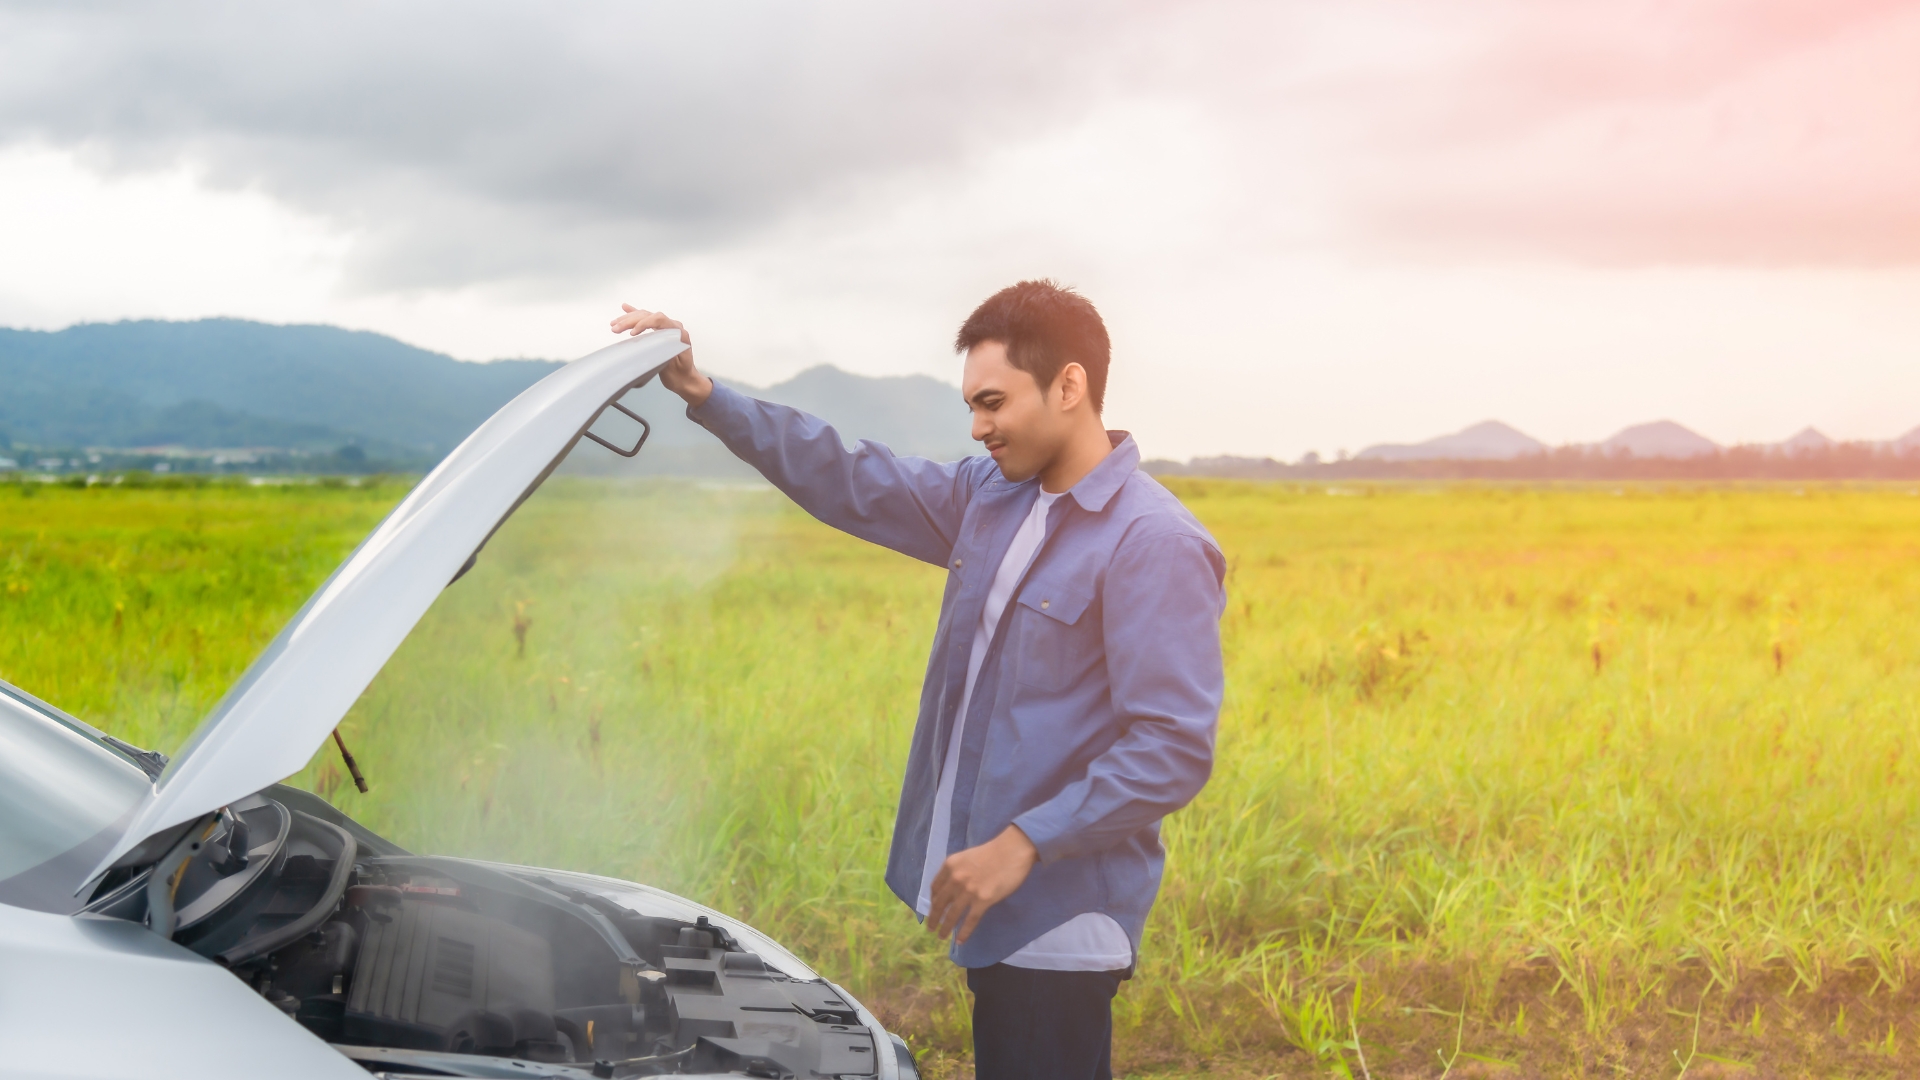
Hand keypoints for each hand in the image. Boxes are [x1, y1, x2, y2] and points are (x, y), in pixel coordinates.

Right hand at [610, 304, 710, 405]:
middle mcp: (672, 326)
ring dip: (628, 318)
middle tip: (615, 328)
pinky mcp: (659, 331)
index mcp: (678, 332)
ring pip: (645, 316)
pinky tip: (626, 308)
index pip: (659, 319)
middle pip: (649, 316)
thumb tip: (655, 344)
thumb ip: (667, 352)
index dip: (644, 323)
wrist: (685, 378)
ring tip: (614, 324)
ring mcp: (666, 327)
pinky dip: (635, 314)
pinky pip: (646, 319)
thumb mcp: (675, 364)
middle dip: (630, 321)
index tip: (632, 333)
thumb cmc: (681, 373)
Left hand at [926, 825, 1038, 943]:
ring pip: (952, 915)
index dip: (933, 901)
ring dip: (945, 928)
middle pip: (940, 903)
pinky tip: (960, 940)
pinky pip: (970, 921)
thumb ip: (958, 871)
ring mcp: (968, 891)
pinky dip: (964, 933)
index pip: (935, 888)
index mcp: (950, 866)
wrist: (1013, 850)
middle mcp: (955, 879)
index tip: (934, 909)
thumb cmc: (993, 851)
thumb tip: (953, 888)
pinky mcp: (982, 901)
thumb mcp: (967, 857)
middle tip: (931, 928)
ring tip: (942, 937)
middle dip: (934, 918)